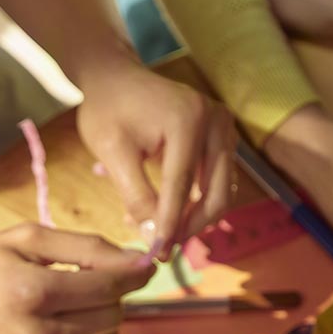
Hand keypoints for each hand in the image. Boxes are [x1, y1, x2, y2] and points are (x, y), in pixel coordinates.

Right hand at [0, 224, 152, 333]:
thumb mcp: (25, 239)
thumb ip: (85, 246)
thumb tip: (136, 260)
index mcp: (33, 292)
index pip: (109, 287)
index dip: (133, 273)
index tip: (143, 264)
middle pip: (112, 317)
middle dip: (111, 295)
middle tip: (87, 280)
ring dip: (100, 321)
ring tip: (69, 303)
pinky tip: (56, 326)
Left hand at [73, 58, 234, 256]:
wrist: (116, 79)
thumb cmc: (107, 110)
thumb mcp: (113, 153)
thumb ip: (136, 196)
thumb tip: (155, 238)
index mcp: (188, 119)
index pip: (182, 186)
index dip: (171, 225)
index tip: (157, 254)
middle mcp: (216, 121)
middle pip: (216, 194)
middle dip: (190, 227)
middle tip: (162, 248)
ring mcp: (224, 128)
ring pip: (221, 192)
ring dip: (193, 218)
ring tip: (157, 229)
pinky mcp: (223, 137)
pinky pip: (216, 181)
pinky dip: (195, 202)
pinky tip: (163, 210)